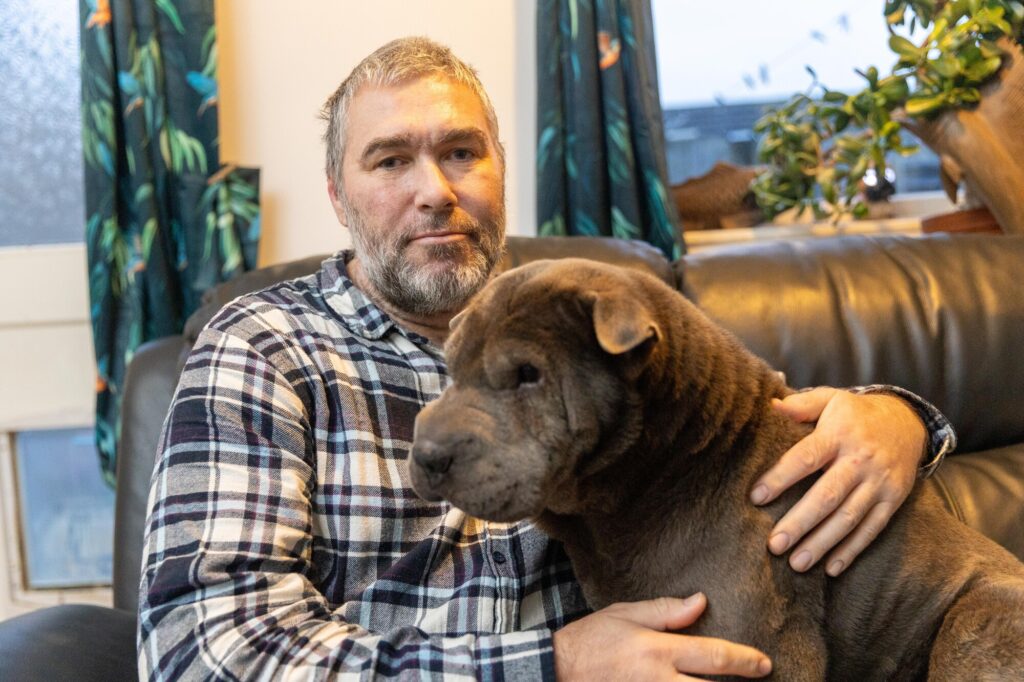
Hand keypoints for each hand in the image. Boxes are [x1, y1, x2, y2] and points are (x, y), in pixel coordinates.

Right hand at [553, 594, 771, 680]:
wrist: (556, 671)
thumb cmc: (590, 640)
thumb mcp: (626, 614)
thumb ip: (666, 611)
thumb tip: (701, 602)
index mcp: (658, 651)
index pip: (714, 657)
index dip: (744, 661)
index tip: (764, 664)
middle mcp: (659, 681)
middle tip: (761, 681)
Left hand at [750, 387, 925, 576]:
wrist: (907, 421)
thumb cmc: (855, 413)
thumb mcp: (830, 399)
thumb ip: (801, 405)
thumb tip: (770, 406)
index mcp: (839, 434)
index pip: (806, 457)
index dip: (781, 477)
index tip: (755, 497)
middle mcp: (861, 460)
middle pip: (827, 496)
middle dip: (800, 523)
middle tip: (774, 545)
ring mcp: (880, 482)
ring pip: (849, 517)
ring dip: (822, 543)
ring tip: (796, 563)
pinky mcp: (893, 500)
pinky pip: (873, 528)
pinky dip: (852, 550)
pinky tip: (831, 568)